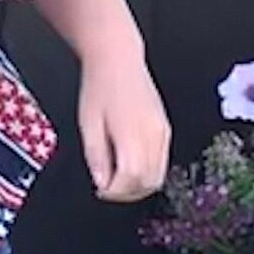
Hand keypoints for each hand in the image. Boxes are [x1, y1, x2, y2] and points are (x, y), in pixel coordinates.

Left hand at [77, 52, 170, 201]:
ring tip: (117, 180)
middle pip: (148, 182)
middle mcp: (153, 135)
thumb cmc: (100, 87)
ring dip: (138, 186)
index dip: (115, 192)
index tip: (100, 190)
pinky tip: (129, 166)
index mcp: (132, 133)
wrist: (118, 60)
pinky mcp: (166, 129)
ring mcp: (163, 132)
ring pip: (158, 176)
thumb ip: (96, 156)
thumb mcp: (88, 123)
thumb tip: (102, 183)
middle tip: (107, 189)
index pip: (131, 178)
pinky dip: (147, 172)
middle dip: (126, 193)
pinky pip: (162, 162)